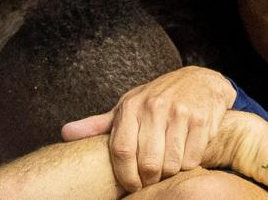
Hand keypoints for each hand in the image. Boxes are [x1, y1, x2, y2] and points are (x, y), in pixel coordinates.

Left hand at [61, 66, 236, 191]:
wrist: (200, 80)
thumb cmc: (158, 98)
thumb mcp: (127, 106)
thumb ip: (99, 124)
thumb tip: (65, 134)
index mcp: (131, 106)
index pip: (121, 150)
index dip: (125, 176)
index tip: (130, 186)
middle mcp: (154, 107)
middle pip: (147, 163)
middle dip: (148, 179)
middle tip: (151, 180)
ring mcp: (179, 112)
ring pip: (170, 164)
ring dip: (169, 173)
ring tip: (168, 167)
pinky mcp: (202, 119)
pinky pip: (192, 158)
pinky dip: (188, 165)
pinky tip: (185, 156)